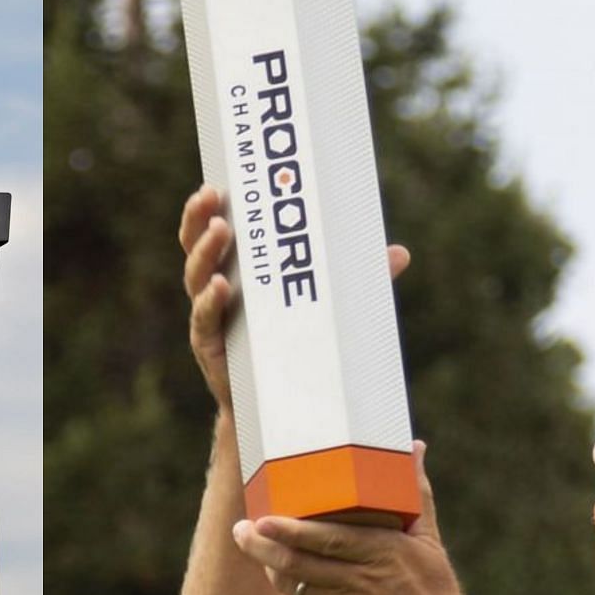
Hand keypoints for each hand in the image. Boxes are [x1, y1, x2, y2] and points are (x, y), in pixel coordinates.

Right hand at [179, 184, 411, 414]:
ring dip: (205, 254)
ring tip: (221, 231)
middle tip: (210, 197)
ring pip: (197, 280)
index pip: (212, 235)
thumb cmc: (299, 348)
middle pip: (195, 250)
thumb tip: (399, 254)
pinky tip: (221, 287)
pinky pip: (205, 321)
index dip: (204, 211)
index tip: (213, 184)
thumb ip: (354, 280)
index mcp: (237, 273)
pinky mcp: (212, 349)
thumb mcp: (323, 307)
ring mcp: (210, 321)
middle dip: (198, 222)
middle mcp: (214, 294)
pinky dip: (210, 302)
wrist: (283, 409)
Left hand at [229, 441, 473, 594]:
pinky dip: (291, 587)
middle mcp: (360, 581)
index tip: (263, 518)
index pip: (326, 538)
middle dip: (262, 546)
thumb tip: (415, 447)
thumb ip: (414, 494)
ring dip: (269, 565)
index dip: (290, 530)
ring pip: (293, 584)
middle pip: (298, 562)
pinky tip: (281, 572)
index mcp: (382, 551)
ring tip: (251, 543)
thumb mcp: (427, 540)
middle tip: (241, 529)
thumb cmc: (432, 590)